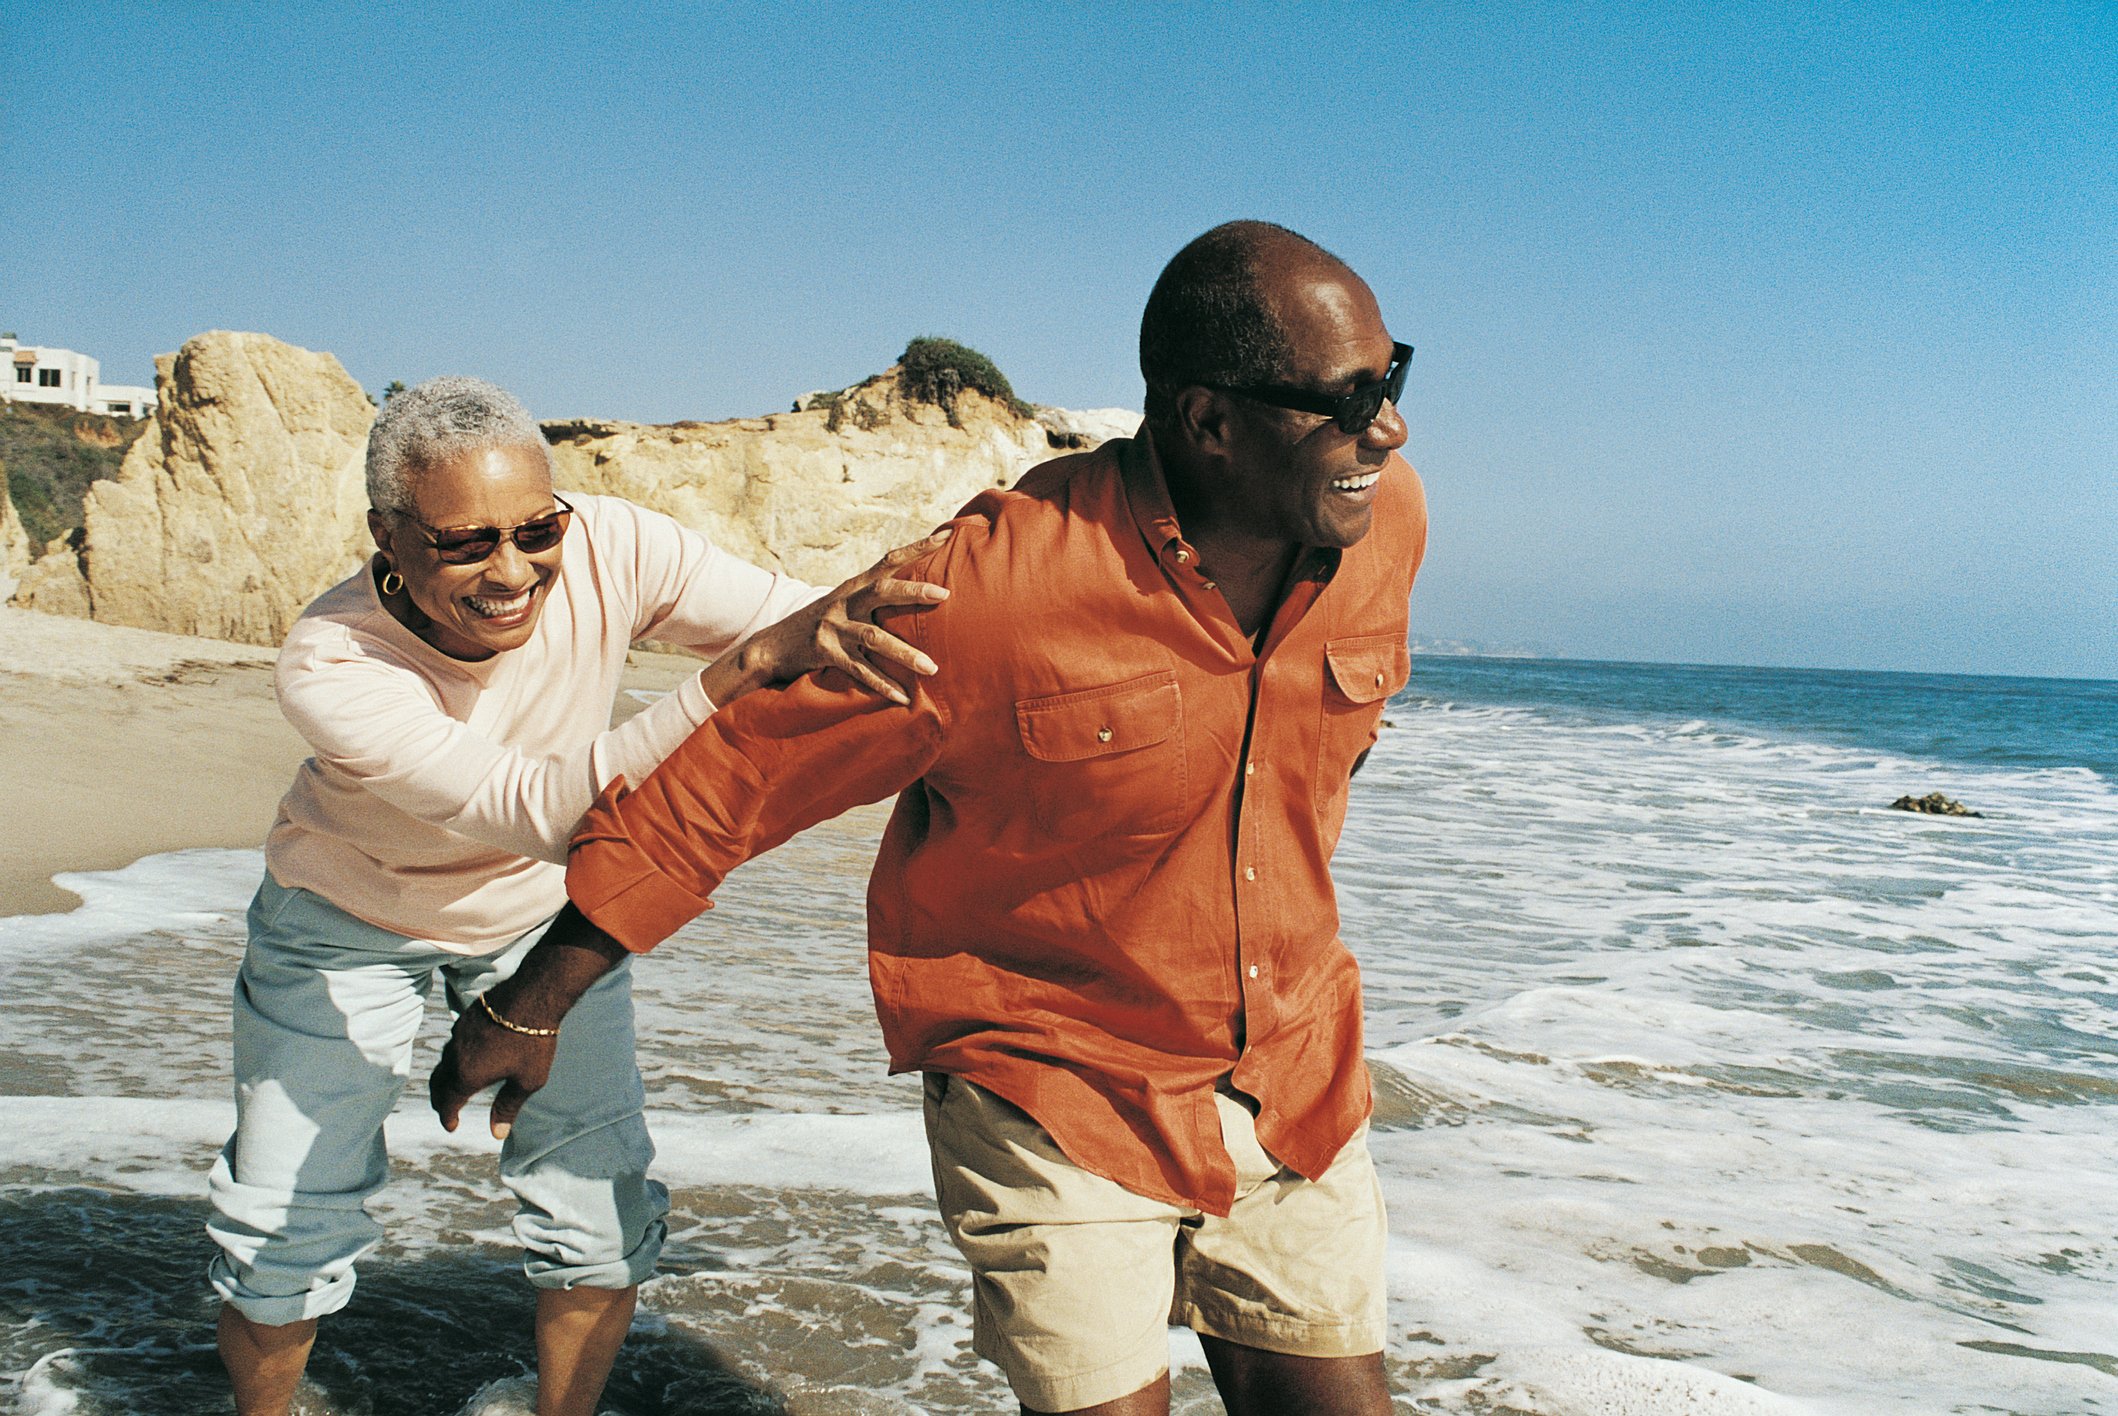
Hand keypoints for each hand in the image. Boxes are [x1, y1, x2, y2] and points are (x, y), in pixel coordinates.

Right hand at [428, 905, 626, 1138]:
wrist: (533, 996)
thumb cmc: (533, 1041)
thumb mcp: (527, 1080)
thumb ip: (508, 1106)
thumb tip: (497, 1133)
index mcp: (467, 1075)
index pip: (448, 1103)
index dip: (447, 1117)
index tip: (451, 1127)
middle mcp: (456, 1055)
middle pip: (439, 1083)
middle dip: (441, 1100)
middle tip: (446, 1110)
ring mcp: (458, 1034)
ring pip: (445, 1061)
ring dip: (446, 1077)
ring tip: (455, 1085)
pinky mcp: (466, 1018)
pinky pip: (454, 1043)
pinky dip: (454, 1057)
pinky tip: (467, 1057)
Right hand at [737, 532, 950, 705]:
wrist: (773, 645)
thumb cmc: (820, 623)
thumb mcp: (844, 602)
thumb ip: (873, 596)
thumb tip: (914, 593)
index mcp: (854, 587)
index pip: (889, 561)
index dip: (917, 548)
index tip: (945, 535)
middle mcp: (845, 602)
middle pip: (882, 592)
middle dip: (913, 592)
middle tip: (944, 594)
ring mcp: (834, 628)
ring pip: (875, 638)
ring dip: (905, 654)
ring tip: (932, 668)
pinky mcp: (825, 653)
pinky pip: (860, 671)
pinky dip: (883, 685)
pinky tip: (904, 697)